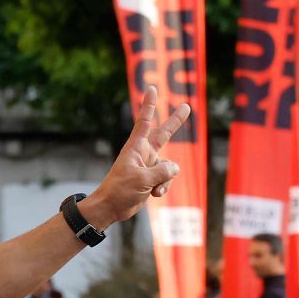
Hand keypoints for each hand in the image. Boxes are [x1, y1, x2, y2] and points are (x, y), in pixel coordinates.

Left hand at [83, 86, 187, 228]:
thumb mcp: (142, 179)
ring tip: (153, 188)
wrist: (112, 208)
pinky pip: (167, 179)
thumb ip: (162, 171)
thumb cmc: (120, 190)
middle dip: (176, 122)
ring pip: (170, 167)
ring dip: (165, 179)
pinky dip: (163, 187)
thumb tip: (174, 168)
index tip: (151, 89)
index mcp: (136, 148)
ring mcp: (149, 166)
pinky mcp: (152, 178)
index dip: (149, 105)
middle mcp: (144, 154)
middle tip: (187, 106)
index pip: (145, 122)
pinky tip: (153, 194)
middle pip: (164, 135)